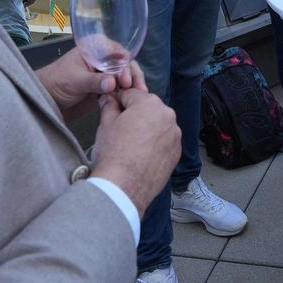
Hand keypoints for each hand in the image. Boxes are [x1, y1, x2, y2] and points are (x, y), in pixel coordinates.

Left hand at [35, 51, 144, 116]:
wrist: (46, 99)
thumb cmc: (56, 82)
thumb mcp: (75, 80)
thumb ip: (94, 81)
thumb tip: (112, 83)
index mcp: (94, 48)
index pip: (117, 51)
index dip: (124, 64)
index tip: (126, 80)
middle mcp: (102, 58)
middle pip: (125, 63)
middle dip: (132, 75)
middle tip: (134, 90)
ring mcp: (104, 73)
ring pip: (125, 76)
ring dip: (132, 86)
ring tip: (138, 97)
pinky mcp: (105, 88)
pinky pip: (120, 88)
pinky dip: (126, 94)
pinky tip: (131, 101)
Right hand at [91, 90, 181, 208]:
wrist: (123, 187)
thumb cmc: (113, 153)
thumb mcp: (105, 124)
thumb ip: (109, 106)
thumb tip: (108, 99)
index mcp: (150, 104)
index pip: (131, 94)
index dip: (118, 101)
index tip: (110, 107)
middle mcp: (168, 116)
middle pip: (147, 109)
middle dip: (134, 115)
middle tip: (119, 129)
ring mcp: (175, 136)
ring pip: (158, 125)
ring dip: (146, 129)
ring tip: (130, 144)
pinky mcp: (176, 153)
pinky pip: (164, 142)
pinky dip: (155, 145)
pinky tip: (141, 155)